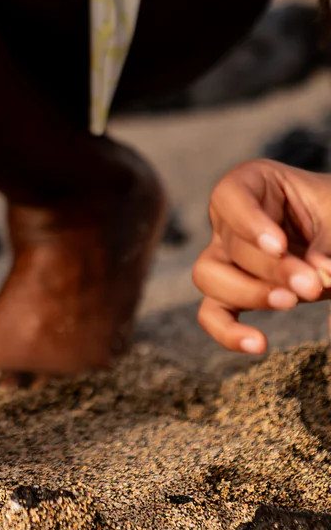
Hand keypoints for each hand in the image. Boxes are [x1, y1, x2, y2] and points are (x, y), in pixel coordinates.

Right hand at [193, 160, 330, 353]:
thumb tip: (319, 274)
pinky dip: (229, 331)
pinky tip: (258, 344)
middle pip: (231, 244)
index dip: (248, 222)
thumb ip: (330, 245)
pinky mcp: (233, 292)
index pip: (230, 196)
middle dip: (272, 269)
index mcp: (255, 184)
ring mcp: (227, 256)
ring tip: (290, 303)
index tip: (280, 245)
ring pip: (210, 276)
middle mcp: (232, 219)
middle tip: (312, 285)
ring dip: (249, 294)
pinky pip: (214, 313)